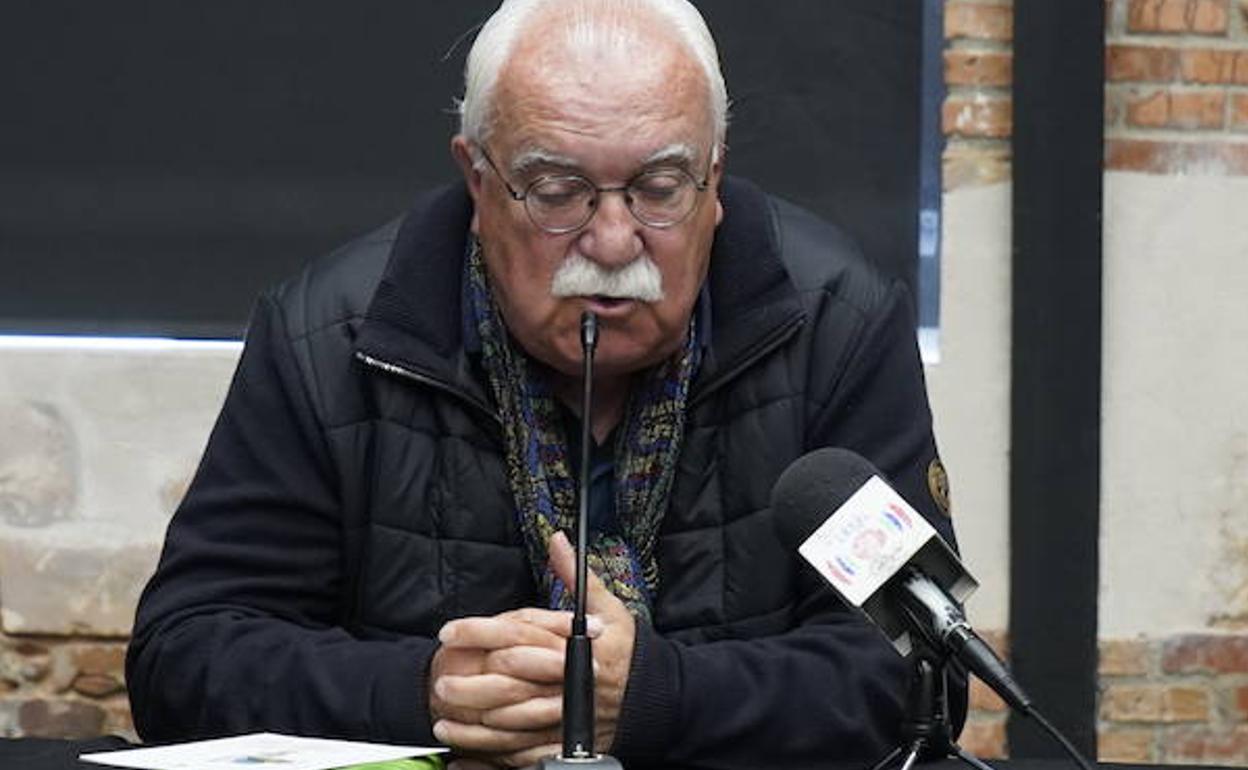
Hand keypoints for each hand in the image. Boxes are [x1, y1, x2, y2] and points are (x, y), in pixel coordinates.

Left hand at [429, 531, 634, 766]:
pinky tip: (466, 756)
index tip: (449, 632)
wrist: (653, 699)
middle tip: (440, 683)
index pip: (516, 638)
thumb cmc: (626, 653)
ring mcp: (564, 721)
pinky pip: (522, 757)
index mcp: (571, 651)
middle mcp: (566, 688)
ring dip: (474, 729)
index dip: (478, 634)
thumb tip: (557, 542)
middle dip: (470, 687)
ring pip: (511, 729)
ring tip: (443, 720)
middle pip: (509, 688)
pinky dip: (492, 759)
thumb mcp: (608, 608)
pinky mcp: (564, 746)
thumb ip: (577, 575)